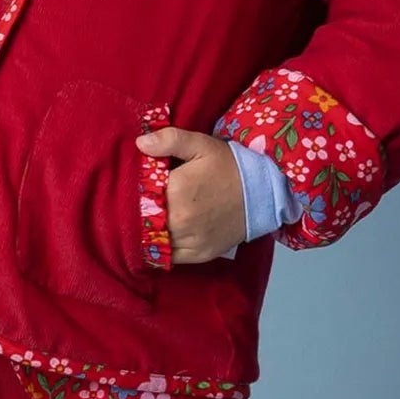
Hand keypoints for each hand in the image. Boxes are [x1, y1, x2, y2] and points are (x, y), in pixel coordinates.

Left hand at [134, 125, 242, 263]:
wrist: (264, 191)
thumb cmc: (229, 166)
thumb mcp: (201, 144)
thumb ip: (169, 140)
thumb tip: (140, 144)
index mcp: (176, 191)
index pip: (139, 197)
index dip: (135, 193)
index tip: (138, 188)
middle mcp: (180, 221)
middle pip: (143, 222)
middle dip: (140, 213)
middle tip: (141, 205)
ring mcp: (190, 241)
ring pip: (154, 243)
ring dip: (148, 233)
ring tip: (149, 221)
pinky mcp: (200, 255)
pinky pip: (170, 258)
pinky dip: (162, 249)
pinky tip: (161, 237)